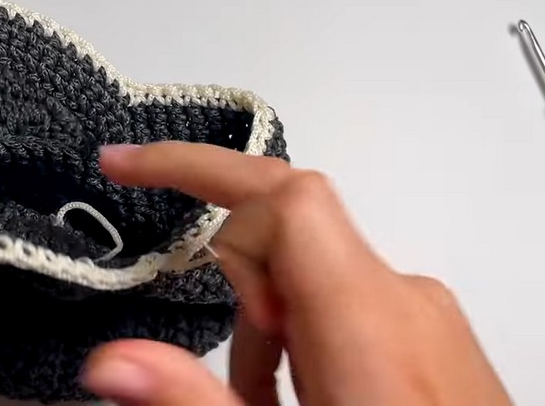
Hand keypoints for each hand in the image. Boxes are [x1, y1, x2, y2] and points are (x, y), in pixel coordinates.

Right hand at [81, 142, 511, 405]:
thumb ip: (194, 401)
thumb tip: (110, 361)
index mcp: (366, 319)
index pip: (280, 194)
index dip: (194, 164)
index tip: (123, 166)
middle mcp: (403, 298)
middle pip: (284, 241)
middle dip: (231, 297)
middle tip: (228, 388)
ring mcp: (425, 315)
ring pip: (312, 278)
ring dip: (265, 333)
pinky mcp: (435, 336)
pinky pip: (348, 304)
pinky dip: (303, 340)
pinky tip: (301, 401)